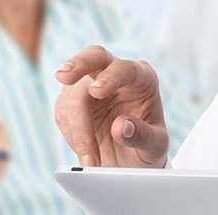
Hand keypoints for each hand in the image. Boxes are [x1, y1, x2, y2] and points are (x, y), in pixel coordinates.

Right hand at [54, 45, 168, 168]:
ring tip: (91, 160)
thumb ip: (143, 136)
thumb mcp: (155, 147)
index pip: (125, 68)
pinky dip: (70, 133)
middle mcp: (116, 73)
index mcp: (142, 78)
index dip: (110, 77)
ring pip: (73, 93)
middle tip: (63, 76)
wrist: (131, 160)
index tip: (97, 90)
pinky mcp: (73, 98)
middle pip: (93, 57)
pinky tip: (84, 149)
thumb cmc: (148, 146)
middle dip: (77, 65)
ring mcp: (91, 83)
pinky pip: (63, 111)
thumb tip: (121, 126)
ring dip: (76, 128)